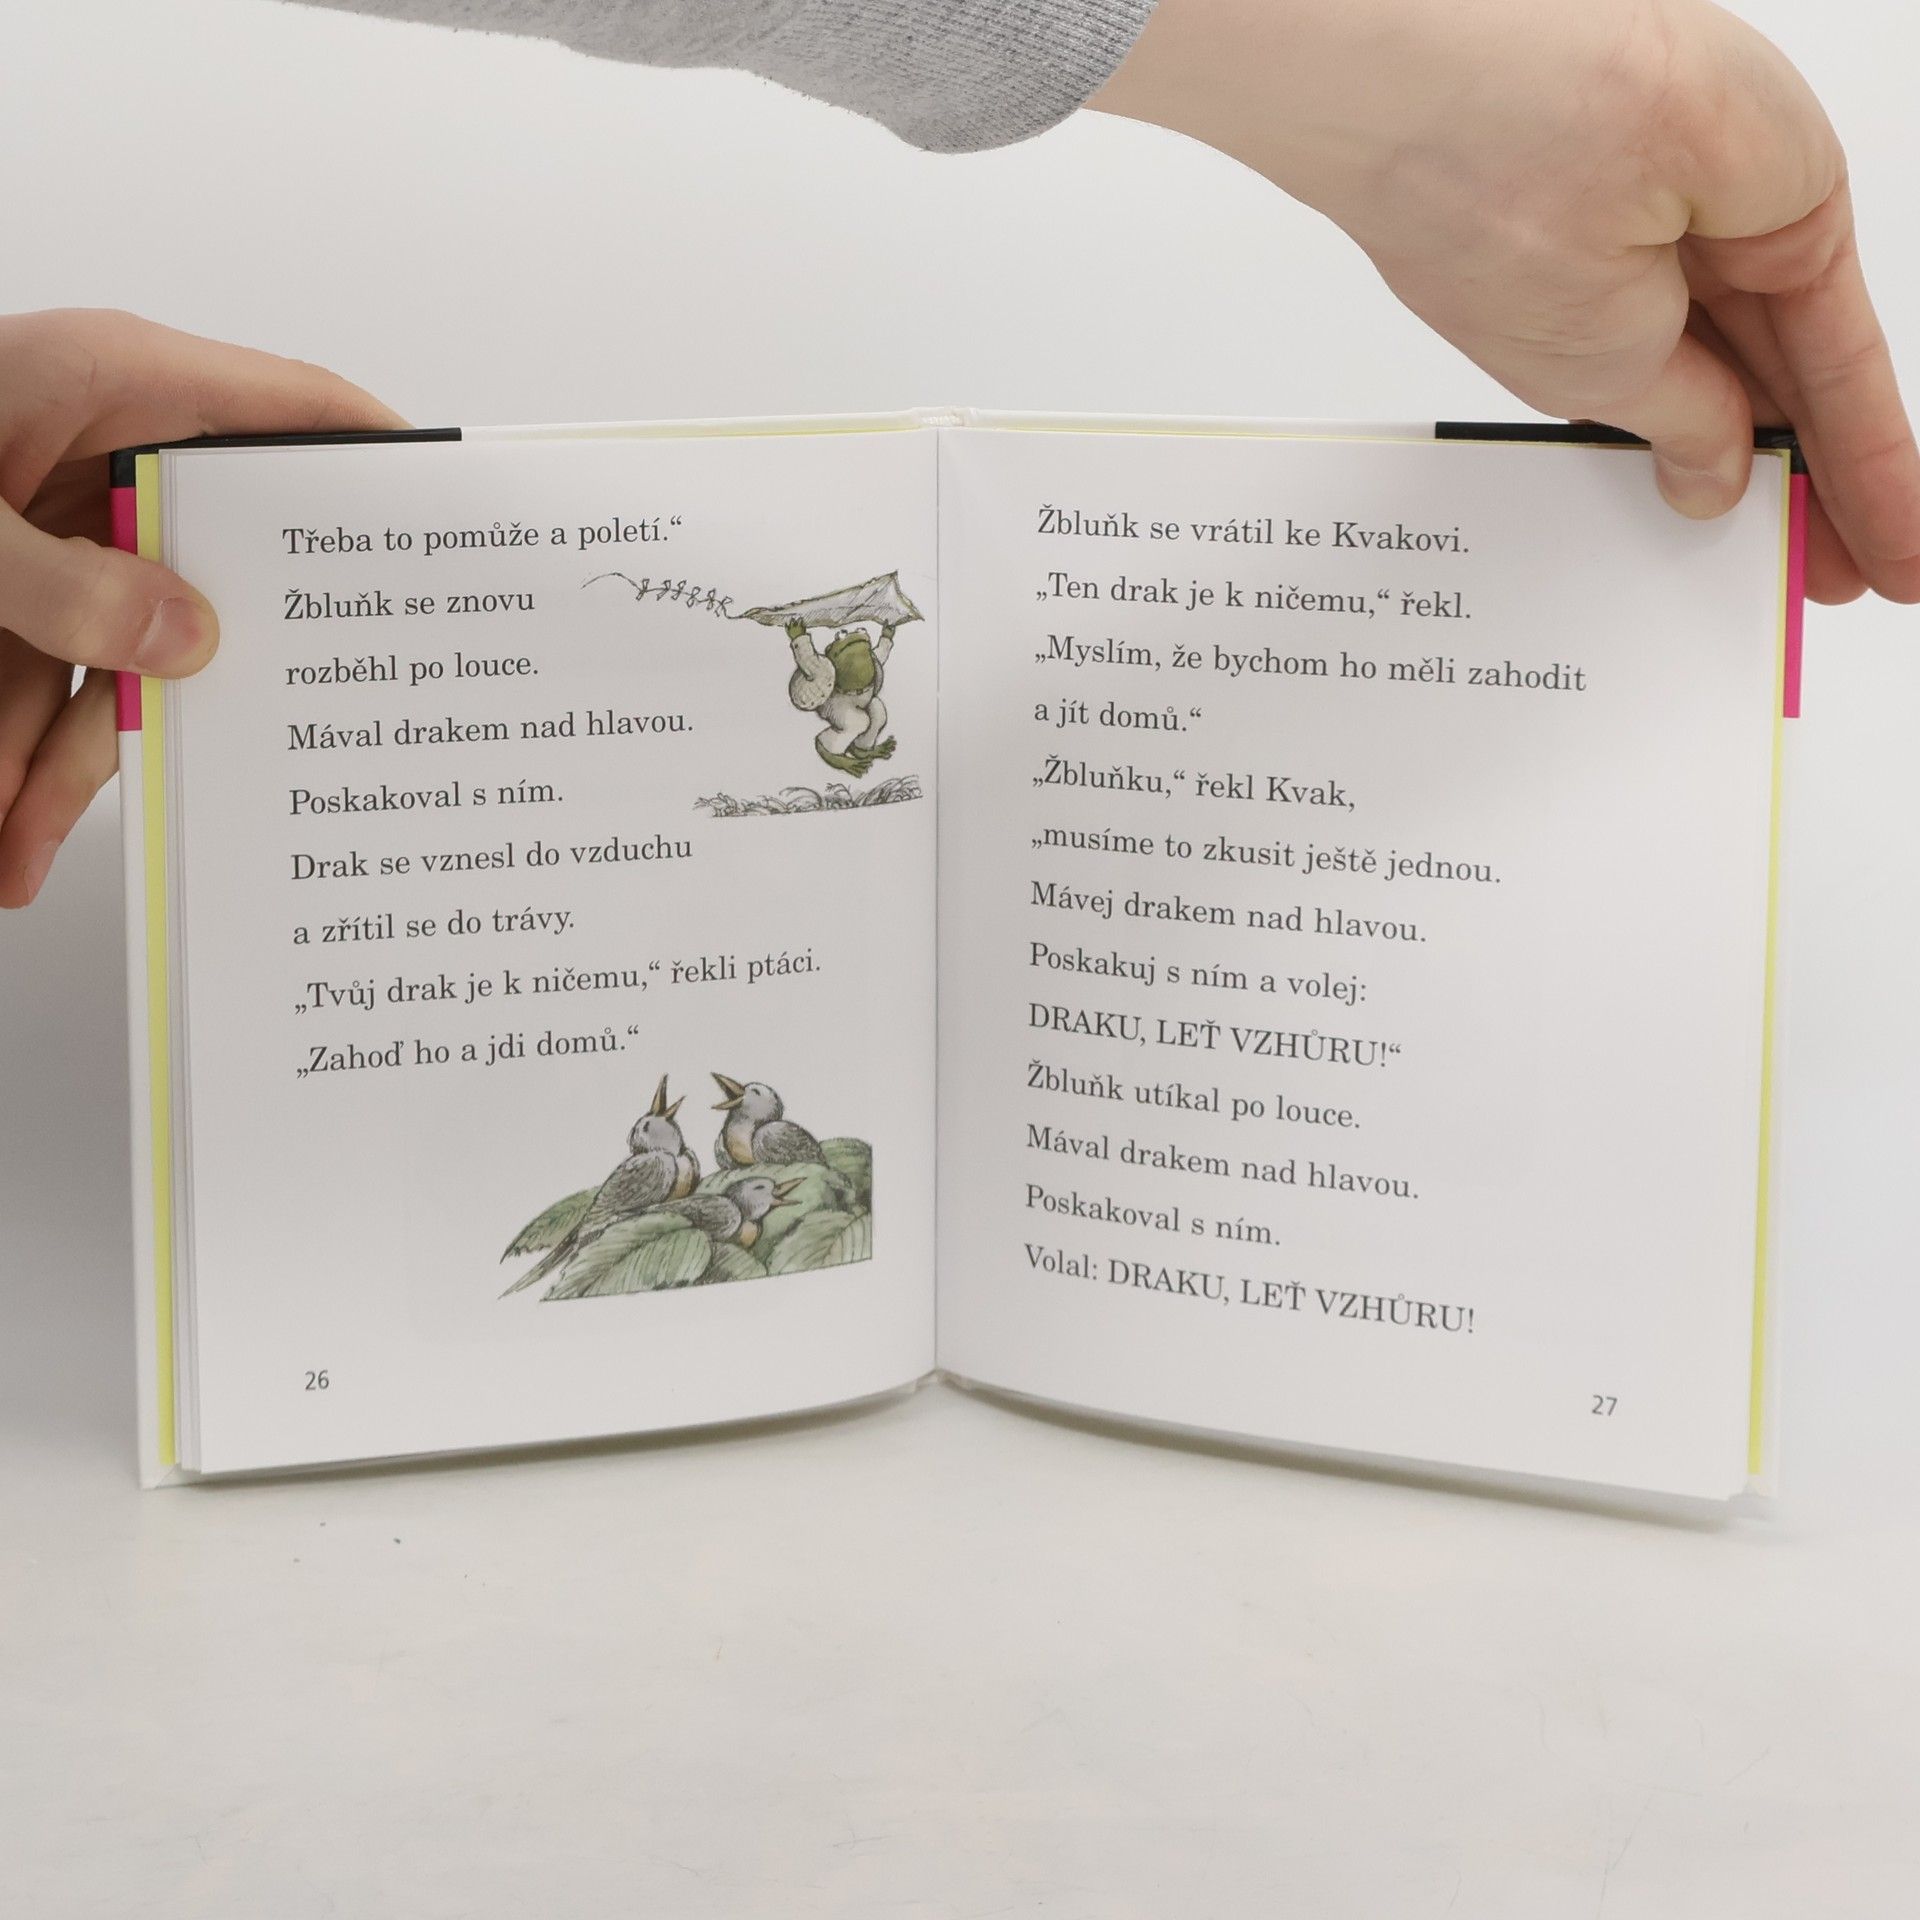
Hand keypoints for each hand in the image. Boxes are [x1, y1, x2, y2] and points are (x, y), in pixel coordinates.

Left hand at [0, 310, 403, 906]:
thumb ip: (68, 586)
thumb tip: (187, 641)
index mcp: (111, 385)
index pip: (294, 412)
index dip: (379, 465)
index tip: (451, 529)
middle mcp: (98, 459)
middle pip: (219, 573)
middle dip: (218, 683)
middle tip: (291, 748)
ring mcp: (51, 534)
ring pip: (124, 661)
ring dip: (76, 763)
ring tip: (23, 844)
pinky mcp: (6, 597)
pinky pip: (47, 690)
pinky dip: (20, 767)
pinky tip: (5, 839)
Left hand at [1093, 0, 1919, 604]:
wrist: (1374, 73)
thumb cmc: (1503, 158)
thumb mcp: (1607, 345)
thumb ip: (1684, 418)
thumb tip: (1721, 471)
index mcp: (1787, 190)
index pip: (1842, 368)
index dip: (1869, 477)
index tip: (1889, 561)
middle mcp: (1734, 172)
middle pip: (1788, 353)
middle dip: (1808, 473)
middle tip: (1822, 581)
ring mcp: (1653, 175)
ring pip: (1714, 335)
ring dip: (1727, 439)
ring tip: (1740, 549)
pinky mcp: (1572, 188)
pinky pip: (1641, 304)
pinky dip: (1655, 383)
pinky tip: (1658, 458)